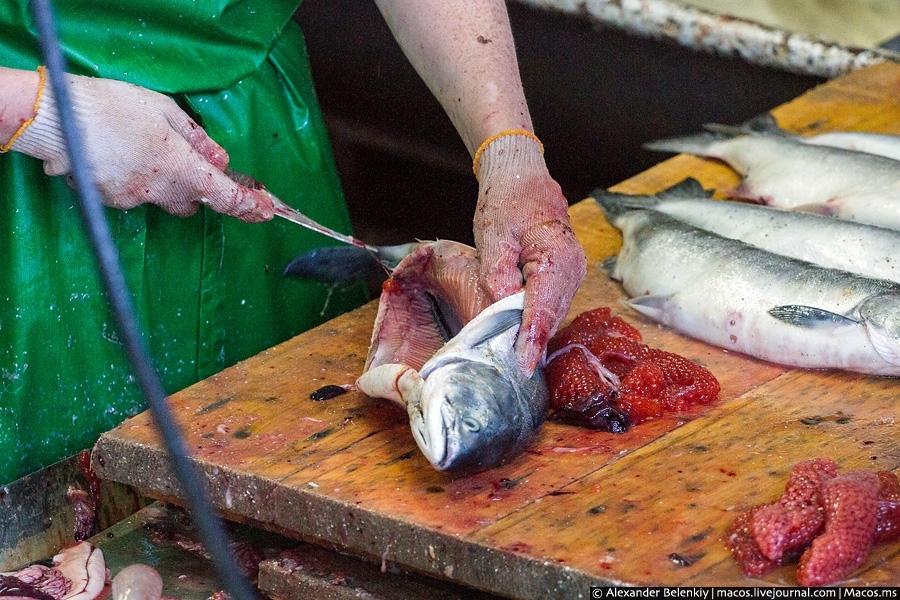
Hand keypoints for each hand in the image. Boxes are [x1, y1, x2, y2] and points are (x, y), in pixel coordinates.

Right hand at [10, 70, 272, 221]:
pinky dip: (134, 179)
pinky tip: (120, 156)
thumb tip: (223, 160)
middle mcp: (162, 190)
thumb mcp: (165, 110)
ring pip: (163, 199)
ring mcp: (135, 199)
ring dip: (164, 183)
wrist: (58, 119)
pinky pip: (134, 194)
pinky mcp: (111, 200)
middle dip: (197, 189)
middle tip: (190, 164)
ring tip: (144, 150)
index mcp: (181, 167)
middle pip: (193, 203)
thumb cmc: (114, 105)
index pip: (225, 197)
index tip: (267, 212)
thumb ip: (198, 139)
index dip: (249, 207)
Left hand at [473, 133, 586, 374]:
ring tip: (509, 358)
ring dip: (531, 333)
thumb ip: (497, 275)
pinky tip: (516, 335)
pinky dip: (533, 320)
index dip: (531, 339)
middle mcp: (572, 270)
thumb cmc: (507, 202)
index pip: (543, 307)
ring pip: (550, 313)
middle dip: (530, 342)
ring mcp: (571, 275)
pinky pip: (549, 305)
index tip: (521, 366)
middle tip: (508, 369)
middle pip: (550, 315)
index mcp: (557, 257)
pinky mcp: (564, 278)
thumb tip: (500, 312)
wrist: (523, 177)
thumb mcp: (492, 237)